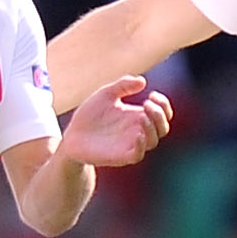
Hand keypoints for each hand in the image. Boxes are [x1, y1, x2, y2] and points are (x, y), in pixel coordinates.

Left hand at [55, 76, 171, 167]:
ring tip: (142, 116)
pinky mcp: (120, 156)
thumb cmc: (90, 115)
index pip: (163, 114)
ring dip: (152, 128)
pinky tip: (137, 134)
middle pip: (162, 128)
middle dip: (160, 115)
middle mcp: (137, 131)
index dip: (164, 105)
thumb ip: (123, 86)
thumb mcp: (106, 94)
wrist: (72, 135)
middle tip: (147, 104)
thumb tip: (142, 81)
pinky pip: (138, 155)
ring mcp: (130, 144)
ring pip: (153, 141)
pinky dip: (141, 145)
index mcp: (137, 116)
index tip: (153, 94)